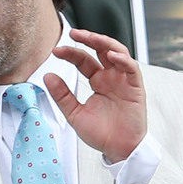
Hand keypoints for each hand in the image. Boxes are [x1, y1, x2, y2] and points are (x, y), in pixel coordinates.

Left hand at [45, 28, 146, 161]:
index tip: (56, 51)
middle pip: (101, 50)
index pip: (84, 60)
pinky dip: (123, 60)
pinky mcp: (135, 87)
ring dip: (104, 42)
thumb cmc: (101, 133)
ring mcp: (124, 80)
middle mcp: (111, 77)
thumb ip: (62, 95)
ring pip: (117, 52)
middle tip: (72, 33)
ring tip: (89, 38)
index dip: (71, 53)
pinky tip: (110, 56)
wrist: (119, 150)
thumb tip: (47, 76)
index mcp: (97, 81)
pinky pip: (131, 68)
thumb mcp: (74, 114)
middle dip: (88, 39)